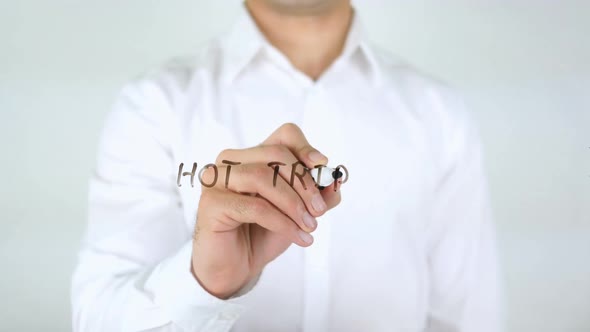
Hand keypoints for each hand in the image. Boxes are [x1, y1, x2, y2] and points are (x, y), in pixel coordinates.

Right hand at [191, 123, 341, 298]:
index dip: (305, 148)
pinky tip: (298, 236)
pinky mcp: (211, 203)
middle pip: (275, 154)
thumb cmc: (263, 234)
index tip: (322, 167)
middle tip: (319, 210)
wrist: (235, 268)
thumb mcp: (298, 212)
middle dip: (304, 183)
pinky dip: (282, 222)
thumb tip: (335, 180)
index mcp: (253, 156)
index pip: (284, 135)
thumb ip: (318, 195)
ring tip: (310, 226)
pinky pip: (255, 206)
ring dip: (293, 203)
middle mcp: (230, 160)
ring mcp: (216, 179)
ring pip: (262, 177)